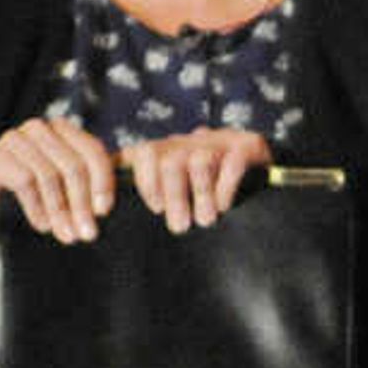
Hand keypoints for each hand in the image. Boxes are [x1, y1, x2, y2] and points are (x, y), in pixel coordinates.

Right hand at [0, 116, 114, 241]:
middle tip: (87, 234)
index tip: (105, 212)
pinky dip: (36, 207)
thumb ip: (89, 186)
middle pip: (73, 165)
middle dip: (82, 204)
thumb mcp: (67, 190)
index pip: (92, 150)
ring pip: (49, 175)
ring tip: (65, 234)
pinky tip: (41, 224)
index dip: (102, 181)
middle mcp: (38, 128)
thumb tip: (111, 205)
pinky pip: (24, 181)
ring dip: (60, 210)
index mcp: (62, 130)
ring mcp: (14, 139)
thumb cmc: (34, 199)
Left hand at [119, 125, 274, 230]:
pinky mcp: (249, 145)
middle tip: (180, 227)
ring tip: (206, 220)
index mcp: (171, 149)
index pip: (144, 154)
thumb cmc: (211, 187)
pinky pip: (232, 164)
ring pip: (199, 162)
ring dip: (201, 195)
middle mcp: (193, 141)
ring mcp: (222, 141)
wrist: (263, 167)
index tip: (155, 208)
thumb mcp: (178, 185)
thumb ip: (149, 189)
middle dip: (175, 197)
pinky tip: (225, 205)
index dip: (146, 182)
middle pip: (171, 161)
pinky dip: (225, 188)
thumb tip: (105, 207)